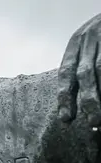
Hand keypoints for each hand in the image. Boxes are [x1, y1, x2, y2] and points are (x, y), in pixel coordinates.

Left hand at [57, 13, 100, 127]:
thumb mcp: (88, 39)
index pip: (66, 72)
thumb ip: (81, 61)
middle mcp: (88, 39)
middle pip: (84, 74)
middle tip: (90, 123)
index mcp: (75, 42)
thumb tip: (76, 94)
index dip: (64, 96)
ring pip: (100, 70)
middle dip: (86, 100)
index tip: (65, 118)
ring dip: (100, 95)